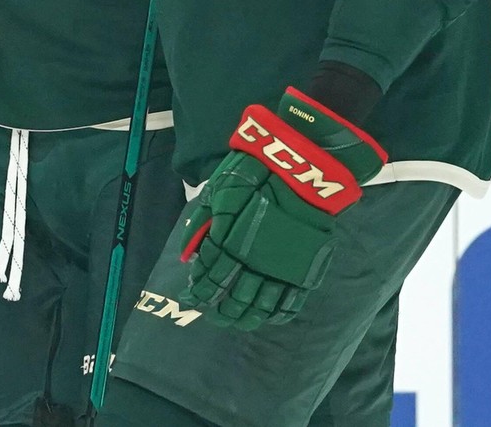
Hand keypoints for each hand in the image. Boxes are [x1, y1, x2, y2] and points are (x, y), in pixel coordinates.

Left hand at [178, 87, 386, 328]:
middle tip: (214, 315)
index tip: (194, 297)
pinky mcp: (304, 269)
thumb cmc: (255, 174)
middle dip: (220, 309)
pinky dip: (276, 314)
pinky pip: (289, 301)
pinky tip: (267, 317)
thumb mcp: (219, 191)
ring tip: (236, 321)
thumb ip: (202, 225)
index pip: (209, 276)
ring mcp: (279, 268)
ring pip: (259, 304)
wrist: (301, 170)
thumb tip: (186, 255)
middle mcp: (252, 261)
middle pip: (232, 296)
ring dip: (245, 316)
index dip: (200, 290)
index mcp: (228, 242)